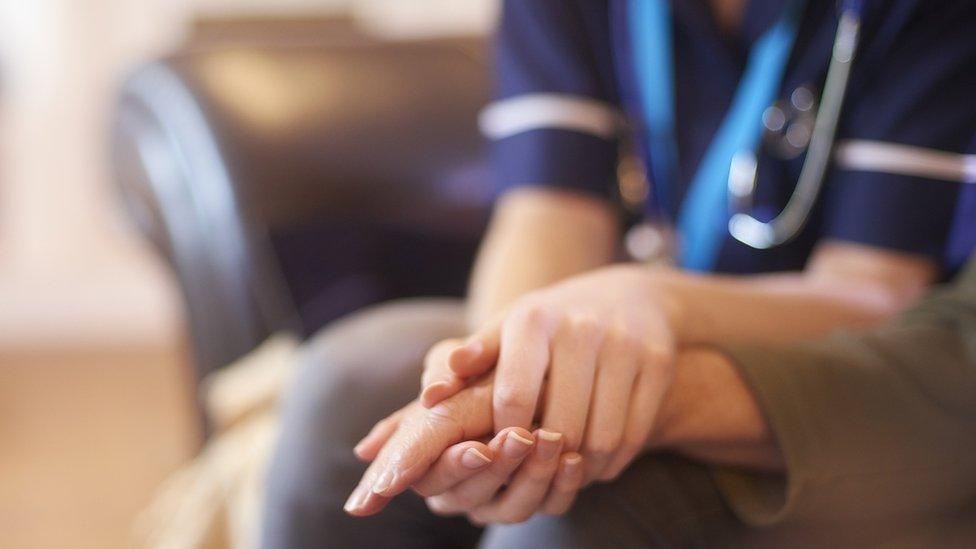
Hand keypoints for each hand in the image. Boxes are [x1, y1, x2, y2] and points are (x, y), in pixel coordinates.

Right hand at [347, 373, 586, 522]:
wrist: (534, 369)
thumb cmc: (487, 363)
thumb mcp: (464, 358)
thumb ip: (444, 372)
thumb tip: (432, 392)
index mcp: (425, 455)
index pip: (430, 477)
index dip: (456, 465)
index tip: (480, 449)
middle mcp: (455, 487)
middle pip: (470, 496)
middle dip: (498, 469)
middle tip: (520, 439)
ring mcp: (496, 500)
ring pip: (512, 508)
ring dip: (533, 475)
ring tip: (551, 440)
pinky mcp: (536, 501)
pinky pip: (549, 507)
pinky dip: (563, 486)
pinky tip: (574, 459)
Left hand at [422, 264, 680, 481]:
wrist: (628, 294)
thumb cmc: (551, 322)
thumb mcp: (508, 329)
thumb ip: (468, 361)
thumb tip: (431, 394)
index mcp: (533, 318)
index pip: (514, 397)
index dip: (506, 434)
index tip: (503, 448)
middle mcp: (582, 326)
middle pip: (561, 425)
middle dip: (546, 457)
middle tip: (537, 470)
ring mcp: (625, 344)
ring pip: (601, 437)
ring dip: (581, 468)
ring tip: (565, 472)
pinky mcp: (658, 362)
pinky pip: (634, 434)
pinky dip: (613, 461)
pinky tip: (597, 463)